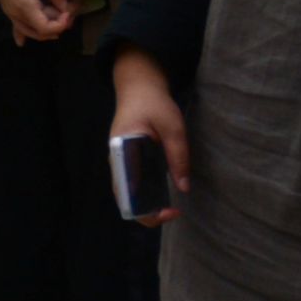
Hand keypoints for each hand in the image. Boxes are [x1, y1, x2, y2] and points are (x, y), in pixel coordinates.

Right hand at [0, 0, 76, 43]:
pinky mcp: (9, 11)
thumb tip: (66, 7)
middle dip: (57, 26)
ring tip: (59, 23)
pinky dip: (20, 36)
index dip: (60, 24)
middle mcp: (17, 14)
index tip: (69, 13)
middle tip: (69, 13)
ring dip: (45, 31)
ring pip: (29, 32)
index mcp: (26, 6)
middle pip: (39, 31)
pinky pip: (15, 28)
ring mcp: (11, 14)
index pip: (44, 27)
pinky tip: (21, 43)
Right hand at [108, 46, 190, 221]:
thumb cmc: (154, 104)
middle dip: (147, 213)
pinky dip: (145, 195)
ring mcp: (120, 162)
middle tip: (173, 212)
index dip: (145, 209)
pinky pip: (132, 184)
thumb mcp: (173, 127)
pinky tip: (162, 195)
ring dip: (146, 205)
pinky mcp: (127, 160)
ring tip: (169, 207)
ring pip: (127, 194)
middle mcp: (116, 161)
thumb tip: (183, 188)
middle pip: (124, 199)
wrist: (139, 87)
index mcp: (122, 152)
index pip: (126, 192)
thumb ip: (178, 156)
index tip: (170, 211)